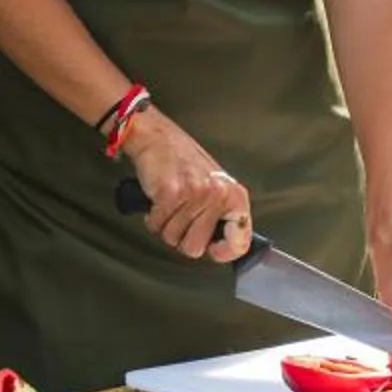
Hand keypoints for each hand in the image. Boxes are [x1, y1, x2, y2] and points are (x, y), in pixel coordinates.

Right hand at [118, 108, 252, 262]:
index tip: (212, 251)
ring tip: (168, 205)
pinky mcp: (171, 193)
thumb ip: (221, 215)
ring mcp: (195, 194)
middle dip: (181, 238)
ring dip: (164, 225)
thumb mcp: (215, 186)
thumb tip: (221, 248)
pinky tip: (157, 200)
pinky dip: (152, 218)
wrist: (157, 138)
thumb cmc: (183, 162)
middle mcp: (218, 195)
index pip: (240, 242)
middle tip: (178, 219)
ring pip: (172, 238)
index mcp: (234, 196)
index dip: (223, 253)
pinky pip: (157, 225)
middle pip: (195, 248)